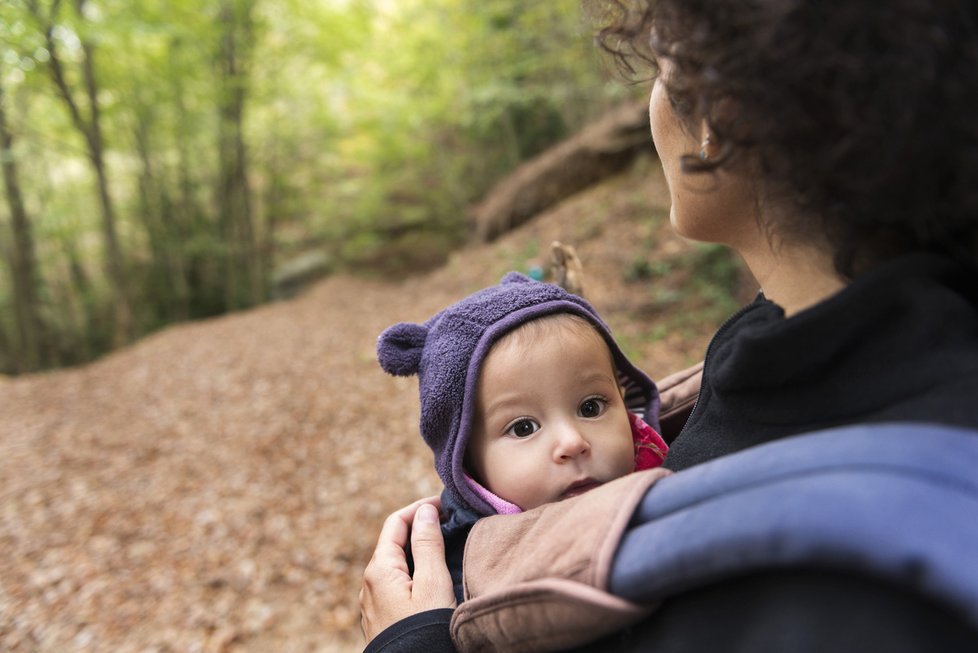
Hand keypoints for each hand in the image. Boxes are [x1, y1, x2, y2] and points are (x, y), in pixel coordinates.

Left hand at [359, 496, 456, 642]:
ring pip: (395, 563)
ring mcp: (373, 602)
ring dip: (418, 548)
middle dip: (420, 527)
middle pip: (394, 542)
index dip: (420, 508)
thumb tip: (425, 511)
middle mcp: (369, 583)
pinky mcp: (382, 617)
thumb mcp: (432, 584)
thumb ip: (427, 544)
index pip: (396, 522)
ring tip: (446, 544)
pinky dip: (414, 569)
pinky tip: (433, 574)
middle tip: (450, 521)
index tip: (446, 503)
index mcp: (379, 569)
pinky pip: (396, 582)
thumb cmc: (424, 630)